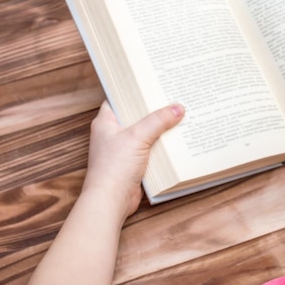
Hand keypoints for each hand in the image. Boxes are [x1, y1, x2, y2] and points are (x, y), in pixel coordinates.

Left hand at [82, 101, 184, 219]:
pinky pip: (151, 149)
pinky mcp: (134, 163)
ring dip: (160, 128)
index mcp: (106, 122)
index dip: (134, 91)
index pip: (119, 98)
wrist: (110, 201)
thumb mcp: (138, 137)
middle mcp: (113, 134)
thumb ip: (158, 120)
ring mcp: (124, 149)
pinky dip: (162, 145)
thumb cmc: (113, 168)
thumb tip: (177, 108)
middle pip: (136, 115)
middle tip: (171, 97)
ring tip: (178, 115)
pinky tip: (176, 140)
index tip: (152, 83)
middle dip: (153, 109)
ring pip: (145, 133)